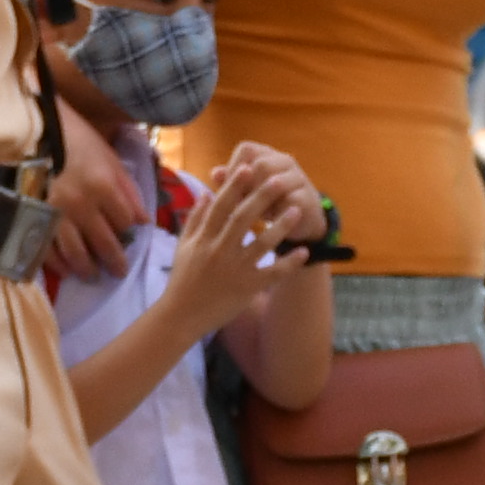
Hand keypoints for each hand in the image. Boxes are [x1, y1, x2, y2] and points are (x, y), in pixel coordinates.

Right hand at [45, 98, 140, 283]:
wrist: (33, 131)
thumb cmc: (75, 140)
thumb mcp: (108, 157)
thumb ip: (128, 190)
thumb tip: (143, 221)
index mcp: (103, 187)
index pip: (125, 222)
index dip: (129, 231)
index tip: (128, 237)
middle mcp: (81, 206)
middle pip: (105, 243)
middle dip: (115, 261)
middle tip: (119, 272)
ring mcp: (55, 215)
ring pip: (77, 254)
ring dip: (88, 269)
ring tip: (92, 275)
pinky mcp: (33, 219)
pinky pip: (47, 251)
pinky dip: (58, 264)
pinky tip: (66, 269)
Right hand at [159, 145, 320, 330]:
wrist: (181, 317)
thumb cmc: (182, 280)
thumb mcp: (183, 246)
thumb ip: (195, 219)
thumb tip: (206, 193)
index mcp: (203, 239)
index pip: (220, 206)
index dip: (233, 186)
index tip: (247, 167)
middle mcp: (219, 251)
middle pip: (242, 218)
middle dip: (261, 197)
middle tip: (279, 179)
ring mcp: (234, 270)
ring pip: (261, 243)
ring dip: (280, 226)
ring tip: (297, 209)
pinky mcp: (247, 288)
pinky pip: (272, 273)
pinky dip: (288, 263)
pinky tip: (303, 252)